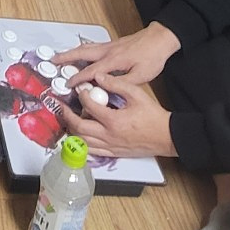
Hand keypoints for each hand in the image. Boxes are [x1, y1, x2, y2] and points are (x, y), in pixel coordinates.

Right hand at [51, 21, 179, 88]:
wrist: (160, 39)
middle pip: (81, 53)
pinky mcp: (112, 43)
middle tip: (52, 61)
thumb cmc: (152, 57)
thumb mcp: (141, 76)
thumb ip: (122, 83)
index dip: (78, 78)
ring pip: (85, 47)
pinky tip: (80, 52)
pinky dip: (81, 49)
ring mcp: (109, 45)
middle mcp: (108, 51)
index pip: (91, 70)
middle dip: (66, 57)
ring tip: (60, 56)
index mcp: (114, 60)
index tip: (68, 84)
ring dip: (71, 51)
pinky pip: (92, 46)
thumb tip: (106, 89)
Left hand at [58, 77, 176, 159]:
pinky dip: (83, 143)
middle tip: (63, 107)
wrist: (166, 136)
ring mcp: (111, 146)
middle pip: (80, 128)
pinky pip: (93, 151)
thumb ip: (116, 84)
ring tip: (69, 120)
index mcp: (113, 120)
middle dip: (68, 116)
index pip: (89, 107)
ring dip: (73, 130)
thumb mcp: (136, 94)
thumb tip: (98, 76)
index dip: (81, 96)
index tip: (80, 90)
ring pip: (83, 142)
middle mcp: (109, 136)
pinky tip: (81, 136)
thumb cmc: (153, 116)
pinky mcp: (114, 153)